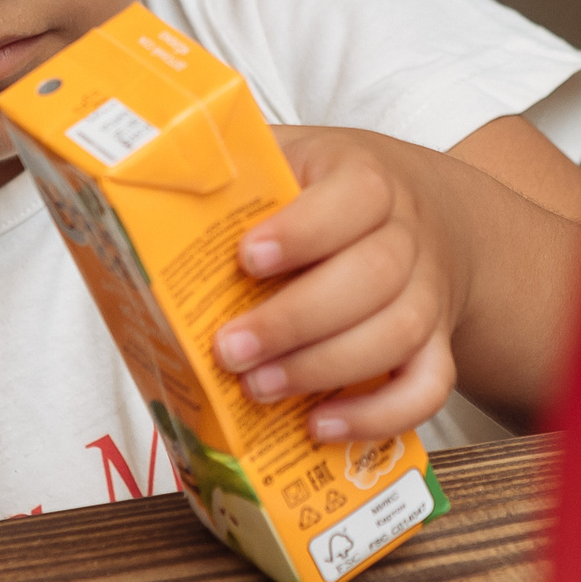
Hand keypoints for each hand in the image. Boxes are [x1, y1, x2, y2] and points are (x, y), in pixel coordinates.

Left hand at [210, 127, 466, 442]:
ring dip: (324, 370)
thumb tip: (144, 186)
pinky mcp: (436, 344)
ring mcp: (429, 292)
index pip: (357, 195)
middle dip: (296, 320)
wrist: (434, 214)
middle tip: (229, 350)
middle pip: (374, 276)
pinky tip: (320, 425)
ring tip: (258, 389)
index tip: (247, 258)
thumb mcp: (292, 155)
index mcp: (368, 177)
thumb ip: (238, 169)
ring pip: (399, 334)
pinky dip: (379, 416)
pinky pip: (428, 388)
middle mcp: (409, 234)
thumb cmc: (333, 190)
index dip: (304, 230)